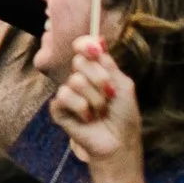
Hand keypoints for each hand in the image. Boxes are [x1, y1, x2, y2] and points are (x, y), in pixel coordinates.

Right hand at [50, 37, 142, 177]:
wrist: (119, 143)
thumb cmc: (124, 117)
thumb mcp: (124, 85)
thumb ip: (109, 64)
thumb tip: (98, 39)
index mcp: (94, 70)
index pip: (82, 48)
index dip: (85, 45)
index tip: (95, 50)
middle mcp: (79, 78)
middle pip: (79, 61)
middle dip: (99, 79)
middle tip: (109, 96)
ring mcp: (68, 93)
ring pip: (74, 80)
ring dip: (94, 99)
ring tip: (100, 112)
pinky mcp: (59, 109)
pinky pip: (64, 96)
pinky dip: (81, 108)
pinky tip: (88, 119)